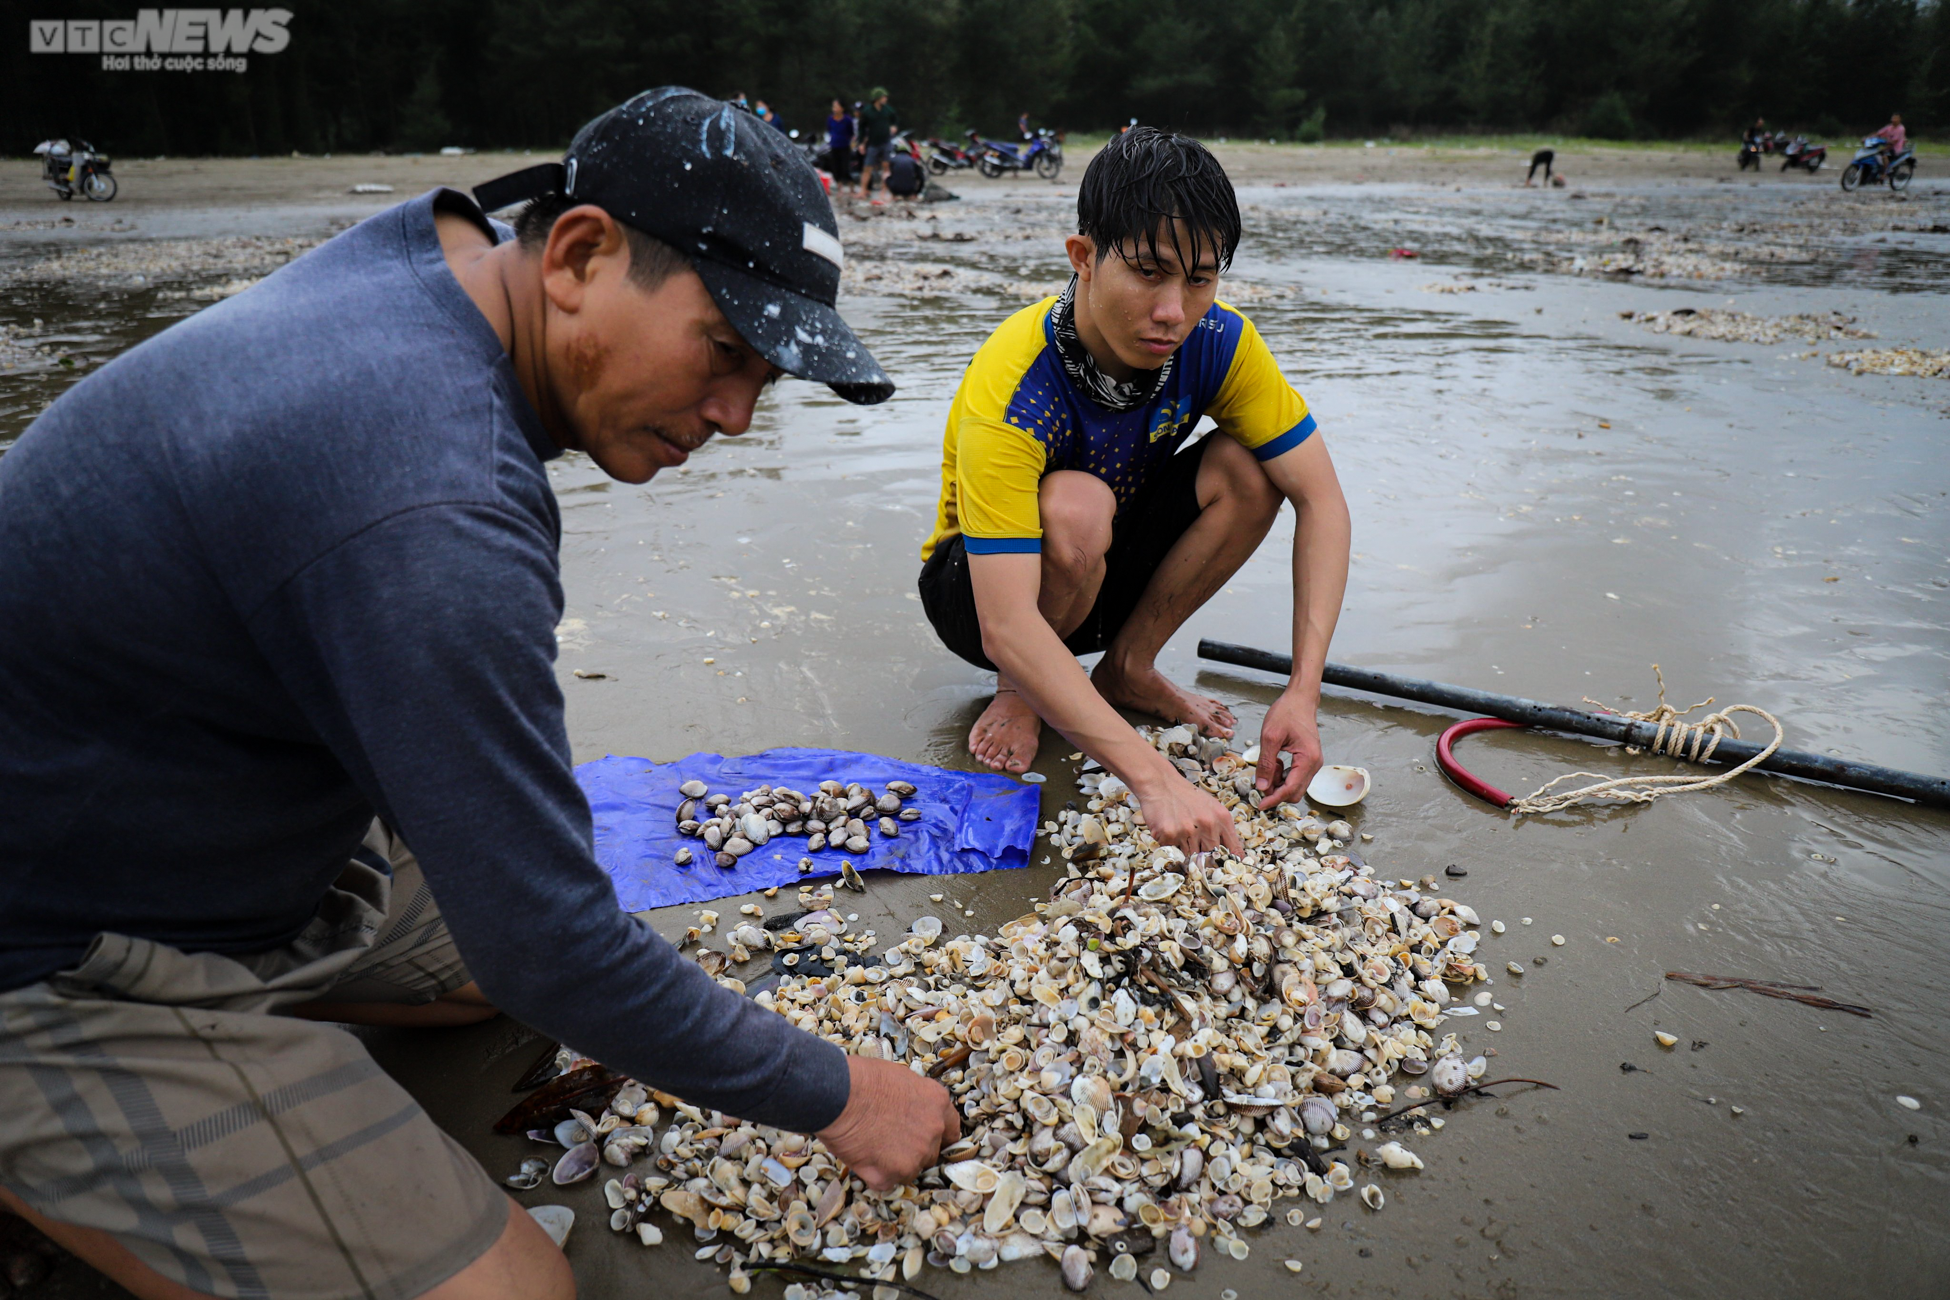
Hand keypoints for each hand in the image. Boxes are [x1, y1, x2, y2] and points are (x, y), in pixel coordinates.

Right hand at [817, 1056, 959, 1191]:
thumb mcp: (901, 1078)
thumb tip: (910, 1110)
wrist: (838, 1094)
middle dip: (913, 1150)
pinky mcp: (892, 1175)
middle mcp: (933, 1131)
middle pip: (930, 1152)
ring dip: (894, 1163)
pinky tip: (861, 1156)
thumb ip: (915, 1100)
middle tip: (889, 1140)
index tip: (926, 1138)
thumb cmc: (862, 1079)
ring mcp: (914, 1156)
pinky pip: (885, 1182)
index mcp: (937, 1103)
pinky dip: (874, 1174)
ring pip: (909, 1170)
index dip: (937, 1136)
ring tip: (871, 1146)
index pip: (950, 1130)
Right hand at [1135, 768, 1243, 855]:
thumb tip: (1229, 853)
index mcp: (1221, 818)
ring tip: (1180, 834)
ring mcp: (1188, 831)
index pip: (1233, 849)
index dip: (1230, 863)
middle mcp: (1207, 825)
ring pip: (1191, 857)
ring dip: (1185, 850)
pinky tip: (1168, 830)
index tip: (1227, 870)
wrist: (1161, 783)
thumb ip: (1221, 827)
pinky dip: (1170, 845)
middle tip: (1197, 854)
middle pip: (1211, 857)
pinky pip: (1172, 851)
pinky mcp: (1169, 835)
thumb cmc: (1186, 796)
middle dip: (1204, 859)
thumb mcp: (1211, 807)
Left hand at [1255, 691, 1323, 806]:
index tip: (1259, 805)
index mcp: (1308, 760)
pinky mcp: (1308, 761)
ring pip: (1294, 786)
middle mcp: (1314, 765)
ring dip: (1278, 782)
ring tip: (1269, 763)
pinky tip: (1275, 761)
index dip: (1274, 799)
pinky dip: (1282, 775)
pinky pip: (1295, 777)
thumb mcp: (1270, 737)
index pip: (1290, 789)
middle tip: (1260, 779)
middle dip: (1276, 791)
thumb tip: (1262, 787)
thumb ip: (1266, 763)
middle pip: (1295, 792)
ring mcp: (1313, 763)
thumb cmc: (1287, 712)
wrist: (1300, 699)